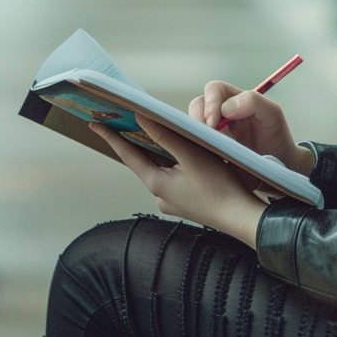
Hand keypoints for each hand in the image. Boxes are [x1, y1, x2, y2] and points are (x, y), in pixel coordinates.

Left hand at [91, 117, 266, 248]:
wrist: (242, 218)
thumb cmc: (220, 187)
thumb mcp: (192, 155)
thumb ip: (165, 135)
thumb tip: (141, 118)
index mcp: (155, 183)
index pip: (127, 154)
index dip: (110, 137)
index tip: (94, 124)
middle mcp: (159, 195)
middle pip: (143, 161)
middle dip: (136, 142)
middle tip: (124, 121)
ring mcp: (172, 202)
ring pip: (160, 170)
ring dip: (159, 153)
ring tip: (158, 133)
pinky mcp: (185, 204)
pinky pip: (173, 179)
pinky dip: (174, 165)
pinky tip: (185, 156)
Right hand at [190, 81, 314, 176]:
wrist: (279, 165)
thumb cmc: (276, 136)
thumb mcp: (271, 114)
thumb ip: (253, 101)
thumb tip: (226, 107)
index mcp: (233, 98)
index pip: (214, 90)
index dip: (210, 103)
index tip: (212, 122)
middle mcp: (219, 111)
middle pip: (197, 105)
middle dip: (196, 118)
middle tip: (204, 136)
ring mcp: (212, 130)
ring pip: (192, 124)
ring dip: (194, 133)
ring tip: (204, 146)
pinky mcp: (208, 148)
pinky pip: (194, 143)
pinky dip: (195, 147)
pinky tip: (204, 156)